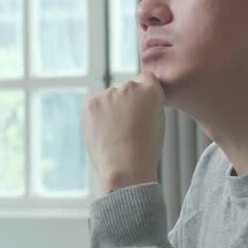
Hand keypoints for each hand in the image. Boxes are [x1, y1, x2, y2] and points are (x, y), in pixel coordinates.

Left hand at [83, 71, 165, 193]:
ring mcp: (108, 93)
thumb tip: (134, 100)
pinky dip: (97, 117)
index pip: (146, 79)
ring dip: (110, 110)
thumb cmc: (145, 151)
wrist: (125, 168)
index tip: (141, 109)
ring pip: (109, 98)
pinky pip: (95, 106)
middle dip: (126, 103)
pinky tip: (104, 133)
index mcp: (151, 89)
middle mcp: (130, 86)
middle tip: (127, 127)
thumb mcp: (157, 122)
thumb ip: (147, 104)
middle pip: (126, 90)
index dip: (143, 95)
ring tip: (115, 134)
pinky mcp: (91, 103)